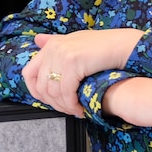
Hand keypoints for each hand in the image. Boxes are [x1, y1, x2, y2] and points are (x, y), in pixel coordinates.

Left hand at [22, 28, 142, 116]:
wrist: (122, 45)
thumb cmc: (103, 46)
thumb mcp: (75, 41)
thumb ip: (55, 43)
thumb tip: (37, 40)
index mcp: (51, 45)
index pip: (28, 73)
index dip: (36, 92)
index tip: (49, 101)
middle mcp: (53, 48)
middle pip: (41, 86)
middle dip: (52, 103)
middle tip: (66, 109)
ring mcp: (62, 54)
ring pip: (53, 92)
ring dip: (64, 107)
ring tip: (75, 111)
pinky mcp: (73, 61)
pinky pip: (66, 91)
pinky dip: (72, 105)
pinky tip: (80, 109)